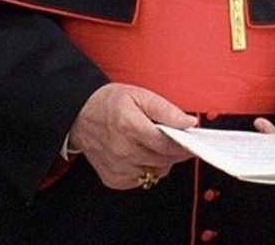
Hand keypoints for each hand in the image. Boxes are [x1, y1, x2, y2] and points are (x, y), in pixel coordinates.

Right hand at [72, 83, 196, 189]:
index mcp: (129, 126)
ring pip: (156, 172)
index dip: (185, 144)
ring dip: (162, 160)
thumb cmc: (109, 103)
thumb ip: (166, 109)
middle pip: (164, 159)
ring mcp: (117, 167)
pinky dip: (147, 169)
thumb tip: (189, 122)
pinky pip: (142, 179)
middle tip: (178, 140)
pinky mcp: (114, 179)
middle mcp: (122, 150)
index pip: (166, 143)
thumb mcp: (139, 95)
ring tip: (155, 145)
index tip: (194, 141)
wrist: (79, 116)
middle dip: (176, 151)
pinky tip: (141, 154)